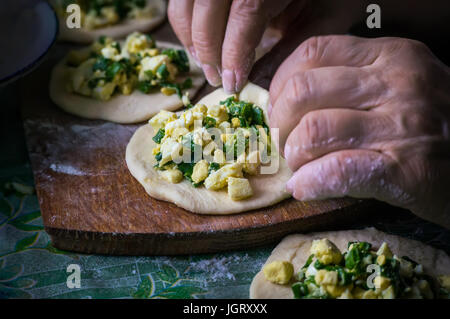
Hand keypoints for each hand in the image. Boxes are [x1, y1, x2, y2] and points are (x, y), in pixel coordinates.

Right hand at [168, 0, 300, 92]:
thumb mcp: (299, 9)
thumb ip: (285, 34)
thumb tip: (257, 74)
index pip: (245, 13)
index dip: (235, 53)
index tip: (233, 83)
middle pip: (207, 14)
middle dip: (210, 54)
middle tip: (217, 80)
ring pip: (183, 10)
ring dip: (191, 42)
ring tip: (206, 64)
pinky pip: (178, 5)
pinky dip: (184, 28)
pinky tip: (198, 46)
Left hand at [269, 35, 449, 227]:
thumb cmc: (433, 124)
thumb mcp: (400, 83)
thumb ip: (352, 79)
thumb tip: (288, 94)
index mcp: (389, 55)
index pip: (311, 52)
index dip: (280, 82)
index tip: (278, 107)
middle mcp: (395, 84)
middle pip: (302, 92)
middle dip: (280, 123)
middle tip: (286, 141)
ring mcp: (402, 126)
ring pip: (312, 132)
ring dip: (294, 156)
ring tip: (300, 167)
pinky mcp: (405, 171)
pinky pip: (335, 172)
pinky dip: (310, 183)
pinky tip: (307, 188)